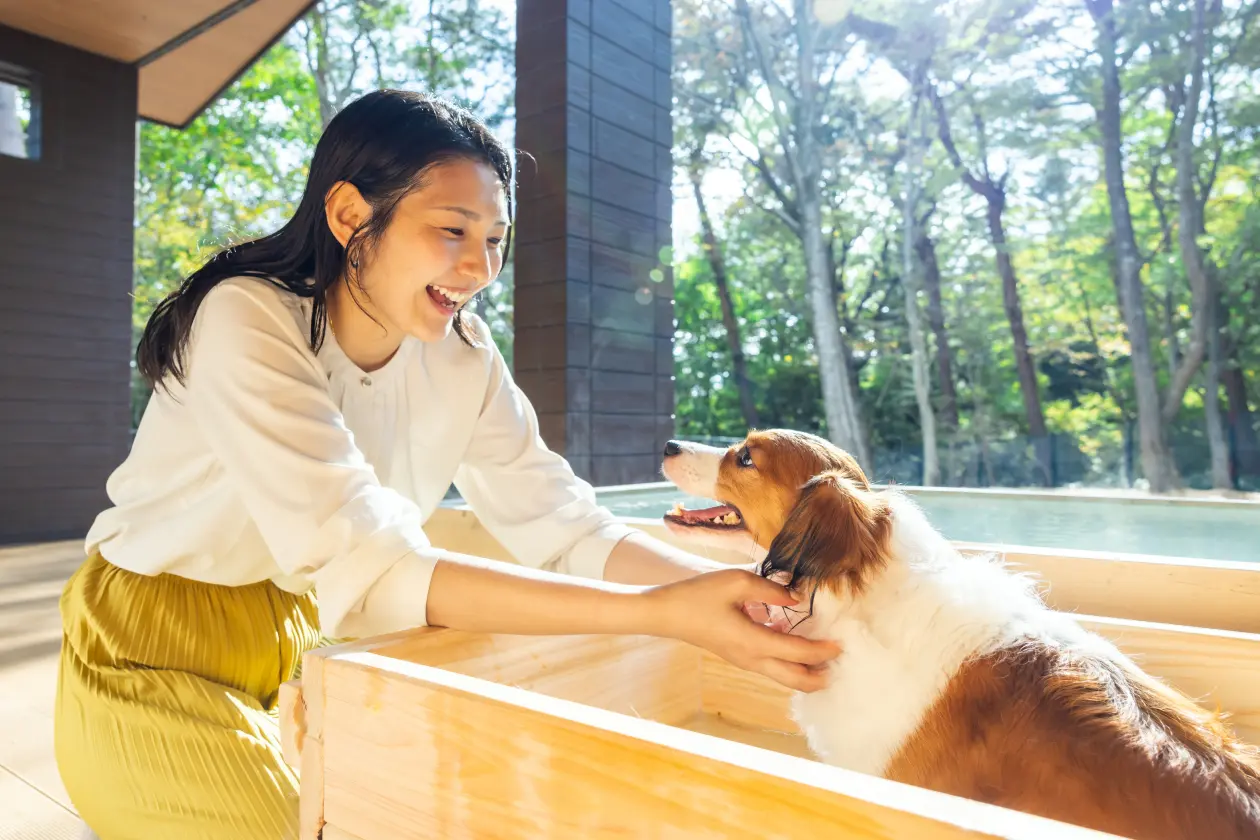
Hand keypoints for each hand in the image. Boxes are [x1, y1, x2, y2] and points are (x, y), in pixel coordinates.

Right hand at [645, 568, 838, 691]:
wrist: (667, 614)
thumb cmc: (699, 595)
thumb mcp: (736, 582)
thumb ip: (772, 590)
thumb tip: (798, 598)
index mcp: (753, 641)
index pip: (797, 652)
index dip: (822, 650)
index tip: (841, 644)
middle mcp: (751, 658)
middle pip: (794, 679)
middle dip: (819, 676)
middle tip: (840, 666)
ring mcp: (744, 661)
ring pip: (783, 677)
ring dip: (806, 672)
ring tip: (825, 660)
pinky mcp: (738, 657)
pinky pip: (771, 667)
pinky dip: (790, 663)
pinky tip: (795, 644)